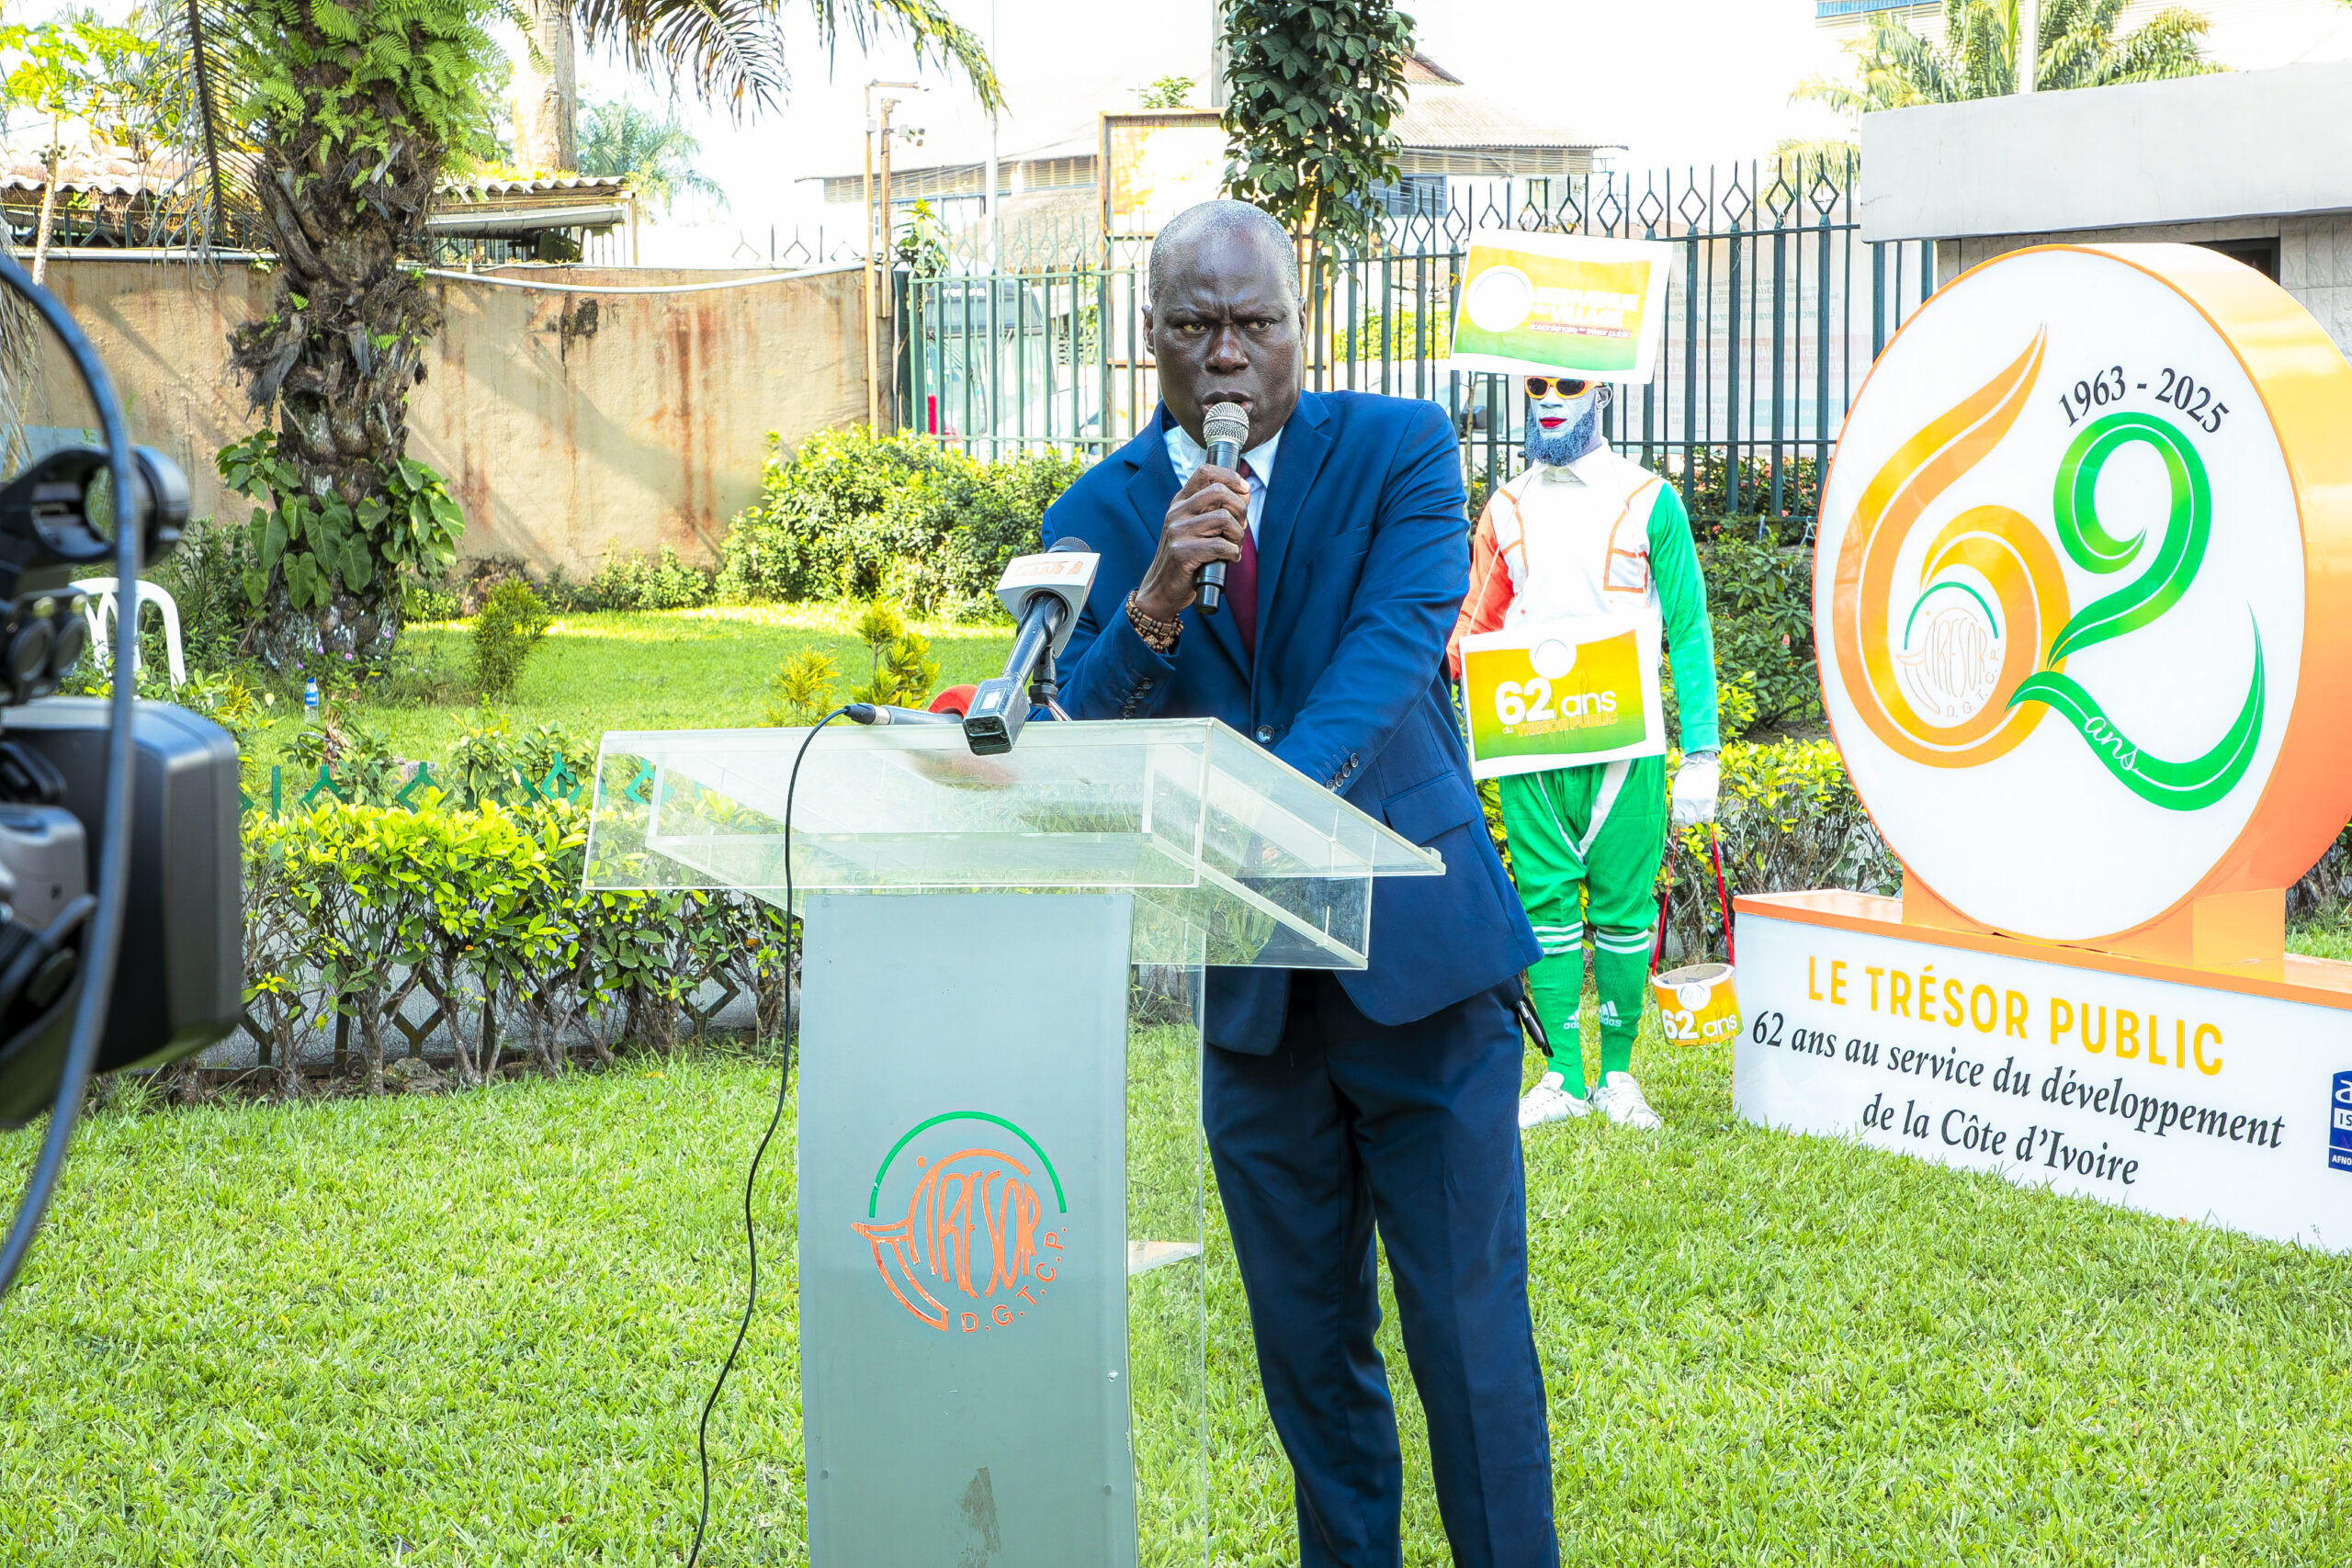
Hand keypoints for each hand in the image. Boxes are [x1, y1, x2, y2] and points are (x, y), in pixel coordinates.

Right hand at [1134, 465, 1248, 620]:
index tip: (1243, 491)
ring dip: (1237, 535)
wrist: (1161, 589)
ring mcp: (1177, 532)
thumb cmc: (1185, 558)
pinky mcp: (1182, 553)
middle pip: (1218, 491)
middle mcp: (1177, 513)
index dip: (1231, 477)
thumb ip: (1214, 509)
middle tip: (1240, 526)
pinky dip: (1233, 553)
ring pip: (1223, 518)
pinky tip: (1229, 558)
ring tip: (1234, 545)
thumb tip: (1244, 494)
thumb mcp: (1194, 527)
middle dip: (1239, 508)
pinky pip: (1219, 546)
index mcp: (1180, 502)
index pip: (1205, 472)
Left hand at [1670, 752, 1718, 827]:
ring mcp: (1698, 803)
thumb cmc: (1688, 775)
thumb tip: (1681, 814)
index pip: (1678, 820)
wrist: (1700, 764)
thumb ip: (1678, 801)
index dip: (1681, 822)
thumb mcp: (1678, 788)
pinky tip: (1707, 810)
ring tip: (1700, 808)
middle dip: (1691, 819)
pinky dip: (1708, 817)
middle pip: (1689, 821)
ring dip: (1699, 816)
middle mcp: (1687, 804)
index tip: (1684, 820)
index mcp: (1677, 800)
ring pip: (1699, 820)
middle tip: (1693, 813)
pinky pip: (1708, 818)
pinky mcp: (1709, 801)